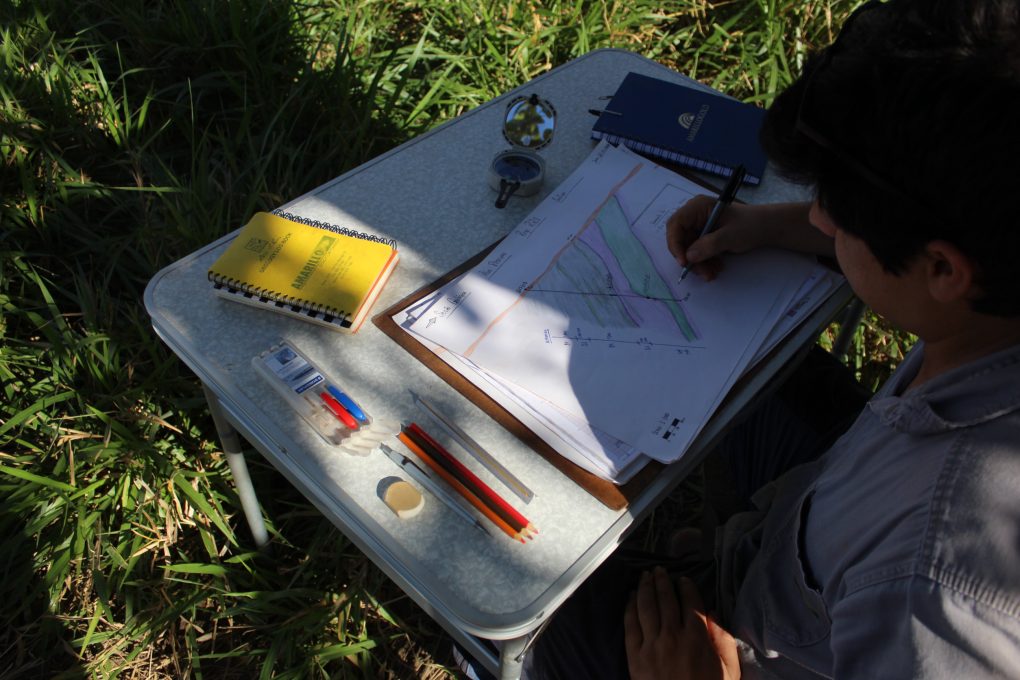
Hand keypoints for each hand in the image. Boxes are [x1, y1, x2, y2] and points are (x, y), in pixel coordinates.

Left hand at [624, 567, 740, 679]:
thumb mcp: (728, 670)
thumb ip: (723, 640)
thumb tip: (714, 613)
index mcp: (698, 639)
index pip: (691, 603)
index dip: (686, 587)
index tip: (683, 579)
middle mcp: (673, 637)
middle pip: (666, 600)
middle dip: (663, 582)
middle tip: (659, 570)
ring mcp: (652, 645)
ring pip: (647, 607)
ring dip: (645, 588)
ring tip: (645, 576)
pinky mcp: (635, 656)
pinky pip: (631, 625)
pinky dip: (630, 608)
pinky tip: (630, 597)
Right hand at [666, 195, 764, 281]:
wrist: (766, 228)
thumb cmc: (750, 225)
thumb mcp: (730, 235)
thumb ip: (709, 245)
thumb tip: (688, 257)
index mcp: (698, 207)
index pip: (676, 224)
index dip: (675, 243)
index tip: (683, 262)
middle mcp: (694, 216)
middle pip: (680, 239)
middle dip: (689, 258)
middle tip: (702, 273)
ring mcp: (699, 227)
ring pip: (688, 249)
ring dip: (698, 264)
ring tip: (712, 273)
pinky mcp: (704, 237)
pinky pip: (697, 252)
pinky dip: (704, 262)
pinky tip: (716, 268)